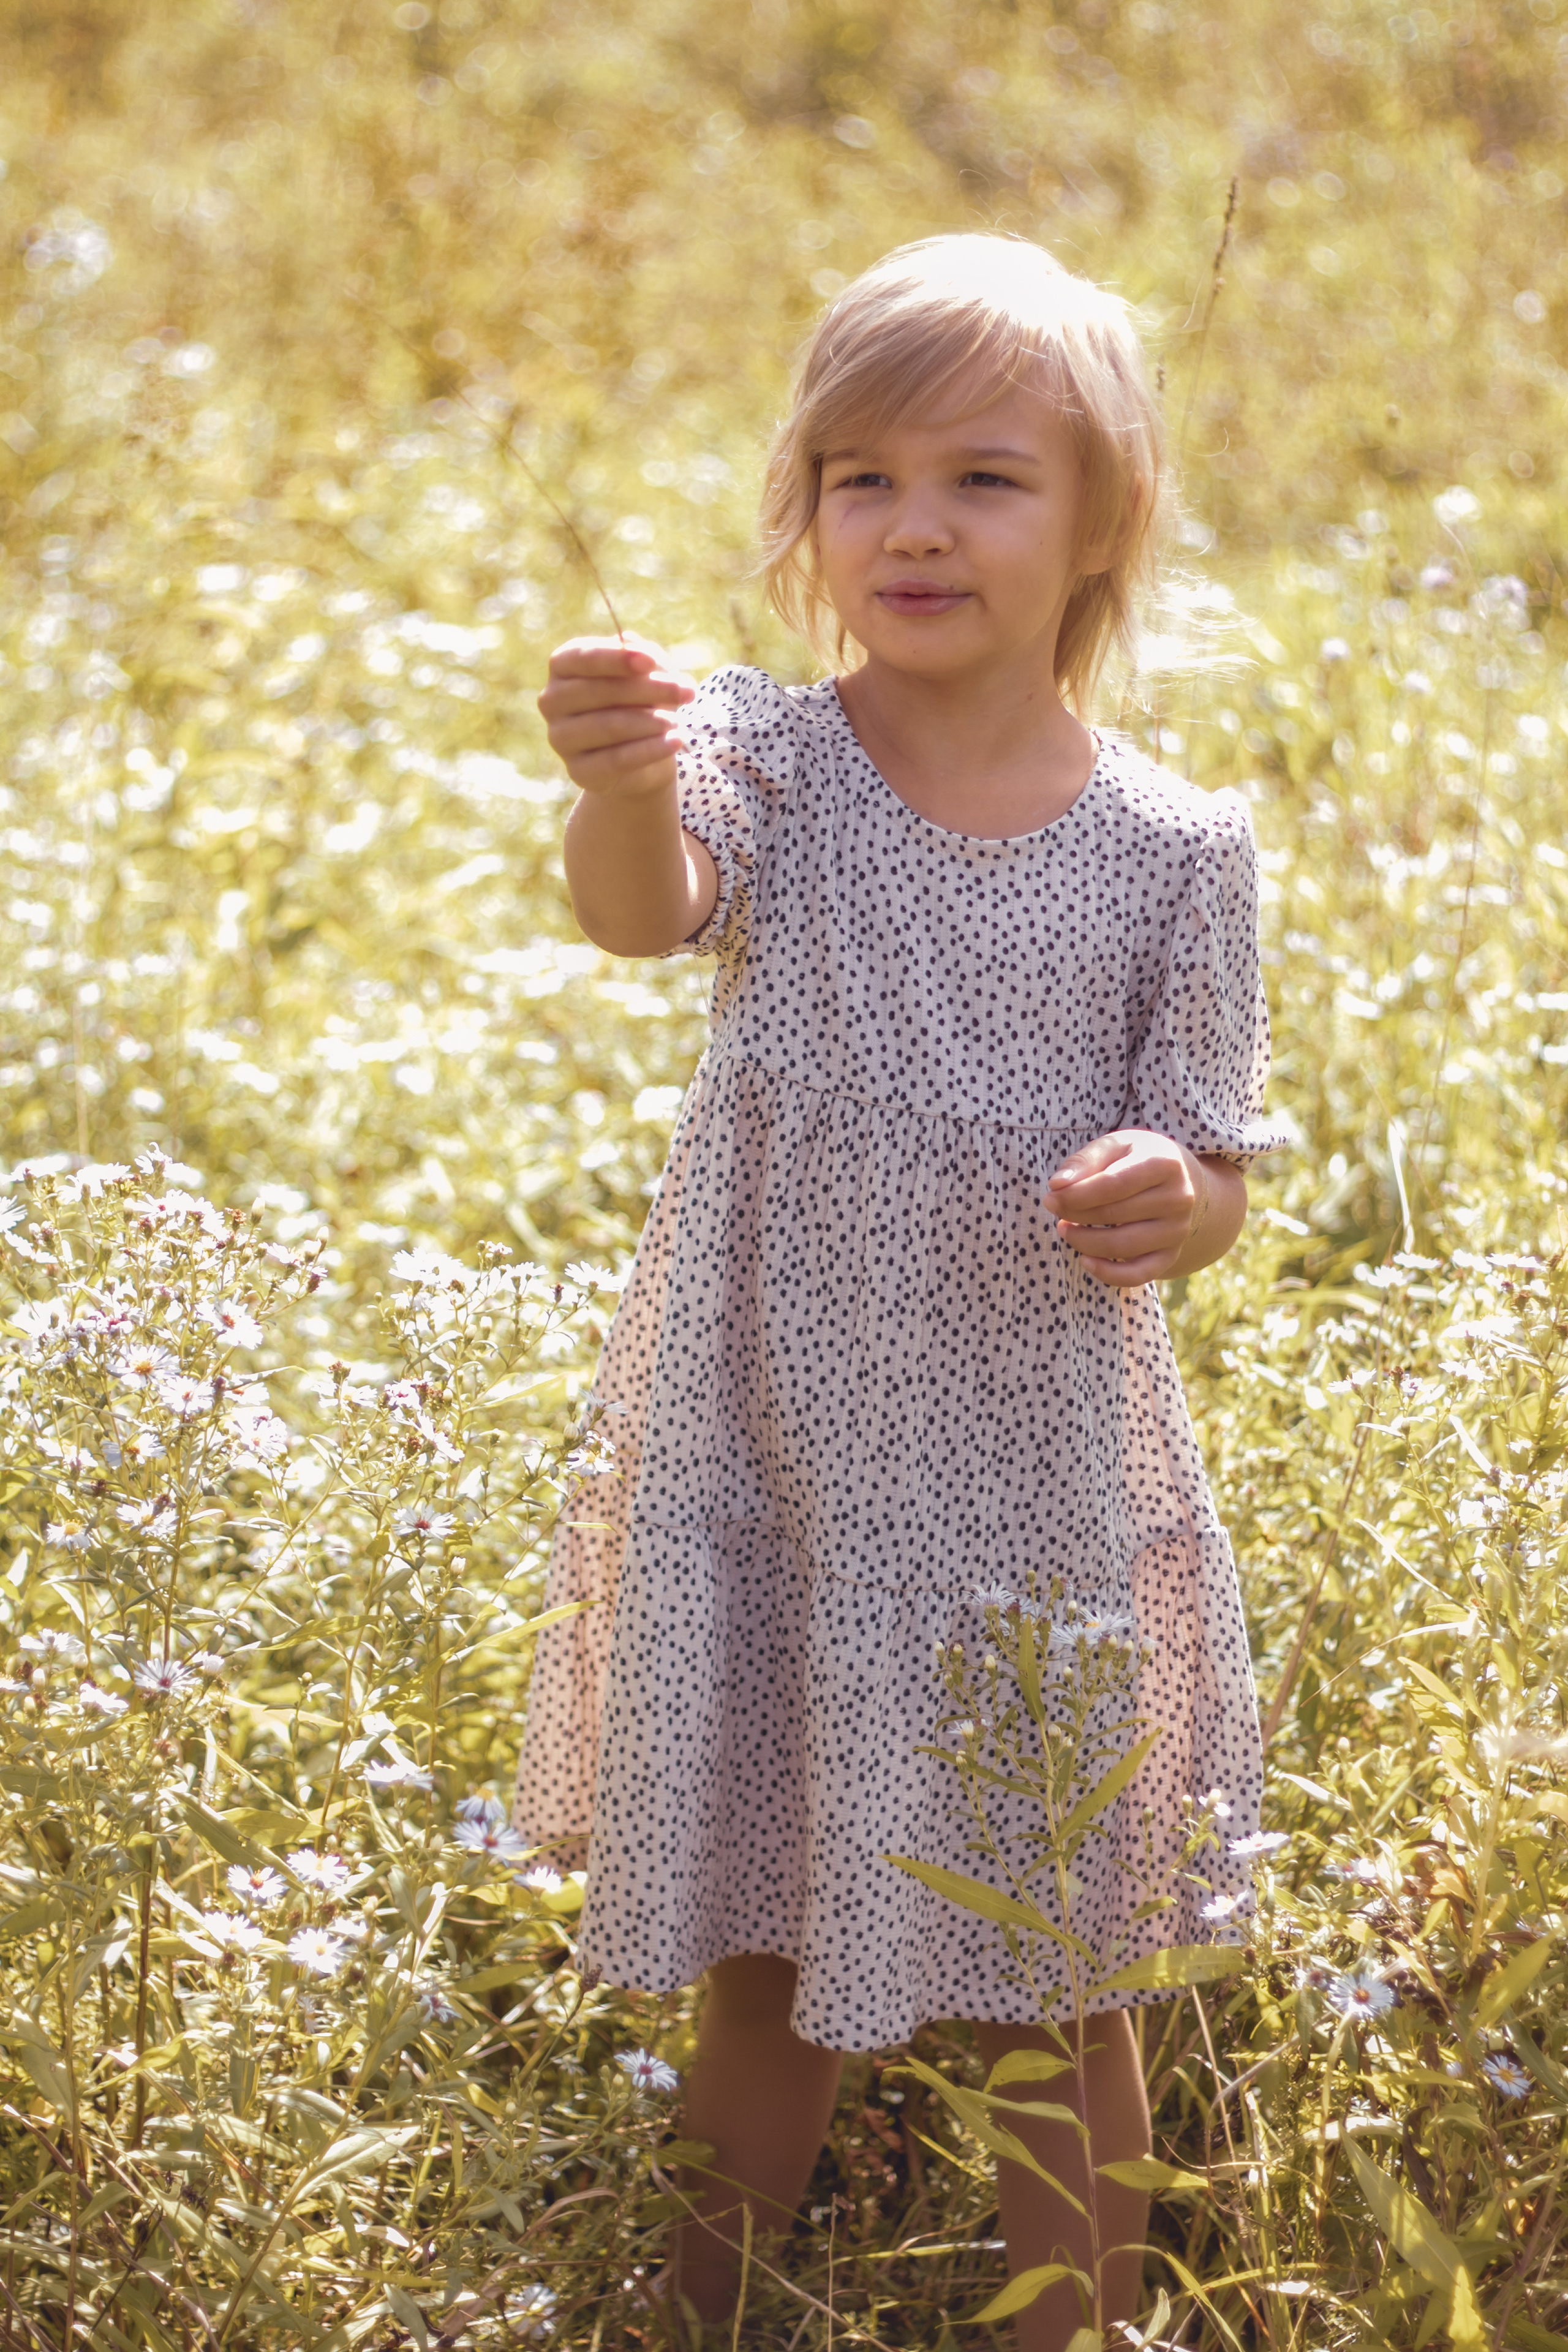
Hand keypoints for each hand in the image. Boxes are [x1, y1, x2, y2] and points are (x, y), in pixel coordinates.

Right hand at [538, 634, 695, 798]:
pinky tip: (674, 741)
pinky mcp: (578, 771)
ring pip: (609, 725)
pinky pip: (615, 760)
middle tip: (686, 692)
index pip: (584, 657)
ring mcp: (560, 738)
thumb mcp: (648, 672)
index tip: (650, 662)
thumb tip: (641, 652)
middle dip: (648, 690)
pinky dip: (649, 750)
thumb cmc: (641, 701)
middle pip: (600, 691)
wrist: (641, 755)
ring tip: (678, 721)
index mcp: (563, 665)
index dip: (617, 659)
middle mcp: (552, 700)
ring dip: (651, 722)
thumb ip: (645, 656)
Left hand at [1045, 1130, 1209, 1286]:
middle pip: (1114, 1214)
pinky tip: (1085, 1260)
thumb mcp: (1115, 1145)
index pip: (1112, 1184)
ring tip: (1066, 1228)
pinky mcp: (1170, 1255)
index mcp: (1164, 1164)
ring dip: (1084, 1242)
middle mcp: (1178, 1199)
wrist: (1178, 1180)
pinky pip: (1138, 1274)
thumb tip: (1058, 1185)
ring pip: (1122, 1246)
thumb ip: (1085, 1160)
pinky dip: (1107, 1274)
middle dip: (1075, 1214)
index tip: (1051, 1196)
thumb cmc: (1137, 1158)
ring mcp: (1177, 1230)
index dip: (1076, 1195)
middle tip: (1055, 1209)